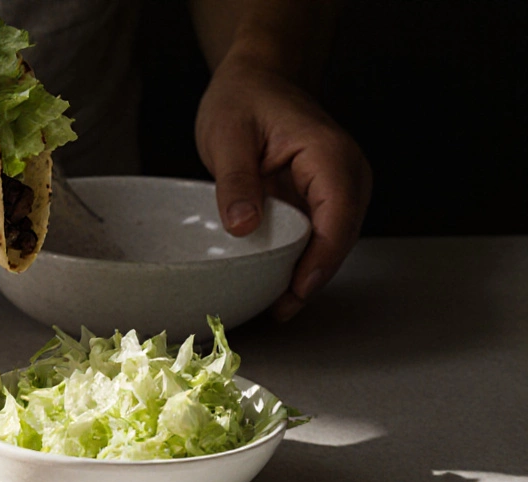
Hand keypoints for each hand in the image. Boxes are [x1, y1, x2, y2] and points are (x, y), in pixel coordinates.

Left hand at [195, 56, 371, 320]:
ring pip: (332, 243)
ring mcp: (336, 189)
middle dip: (313, 277)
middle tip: (278, 312)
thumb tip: (243, 227)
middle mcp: (345, 173)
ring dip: (306, 276)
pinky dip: (299, 262)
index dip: (320, 259)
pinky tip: (275, 286)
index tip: (297, 290)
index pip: (338, 215)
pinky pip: (316, 237)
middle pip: (340, 237)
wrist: (255, 79)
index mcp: (328, 154)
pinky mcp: (320, 201)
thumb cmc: (243, 99)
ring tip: (274, 308)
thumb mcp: (227, 135)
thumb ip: (236, 181)